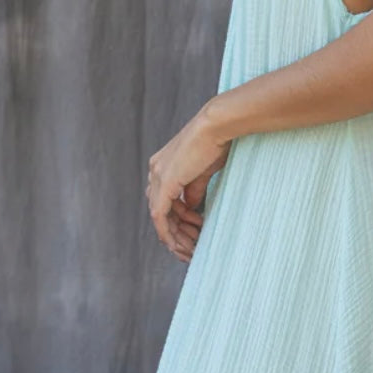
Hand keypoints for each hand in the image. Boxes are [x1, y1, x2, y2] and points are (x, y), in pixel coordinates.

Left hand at [146, 108, 231, 262]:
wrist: (217, 125)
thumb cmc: (216, 141)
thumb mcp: (203, 171)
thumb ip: (194, 189)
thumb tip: (191, 206)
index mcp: (163, 164)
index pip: (163, 198)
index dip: (178, 217)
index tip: (195, 228)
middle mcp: (156, 170)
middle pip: (158, 209)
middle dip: (174, 230)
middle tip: (189, 245)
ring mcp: (158, 176)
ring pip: (158, 215)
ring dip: (173, 234)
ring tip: (189, 247)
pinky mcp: (164, 183)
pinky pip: (160, 216)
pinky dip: (167, 232)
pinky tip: (176, 244)